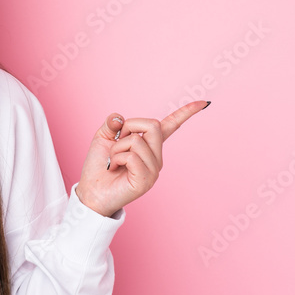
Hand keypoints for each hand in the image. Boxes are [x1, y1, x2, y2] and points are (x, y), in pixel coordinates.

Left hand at [76, 101, 209, 216]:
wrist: (91, 192)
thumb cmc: (99, 166)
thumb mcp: (103, 137)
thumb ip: (113, 123)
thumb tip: (120, 118)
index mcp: (149, 145)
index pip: (171, 125)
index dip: (186, 112)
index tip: (203, 102)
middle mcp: (156, 157)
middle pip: (153, 125)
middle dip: (129, 127)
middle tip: (116, 144)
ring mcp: (154, 169)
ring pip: (137, 140)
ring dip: (117, 147)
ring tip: (113, 161)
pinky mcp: (147, 180)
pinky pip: (132, 156)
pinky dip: (117, 158)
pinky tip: (115, 168)